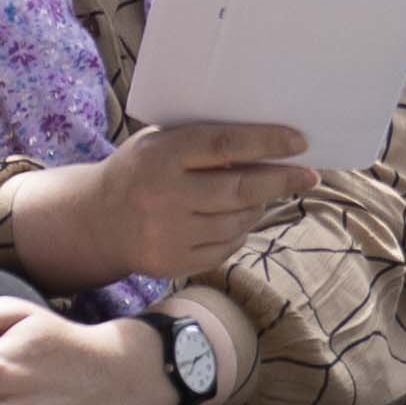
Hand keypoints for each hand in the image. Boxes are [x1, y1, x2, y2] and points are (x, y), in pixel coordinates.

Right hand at [11, 122, 318, 290]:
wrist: (96, 220)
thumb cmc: (139, 170)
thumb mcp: (158, 143)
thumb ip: (200, 141)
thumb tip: (264, 143)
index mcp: (161, 155)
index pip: (224, 145)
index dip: (265, 143)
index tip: (299, 142)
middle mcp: (166, 195)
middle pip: (239, 189)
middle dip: (280, 181)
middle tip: (309, 175)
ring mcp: (171, 233)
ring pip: (238, 222)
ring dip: (258, 206)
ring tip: (263, 194)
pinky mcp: (176, 262)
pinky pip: (227, 247)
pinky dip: (240, 231)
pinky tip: (238, 218)